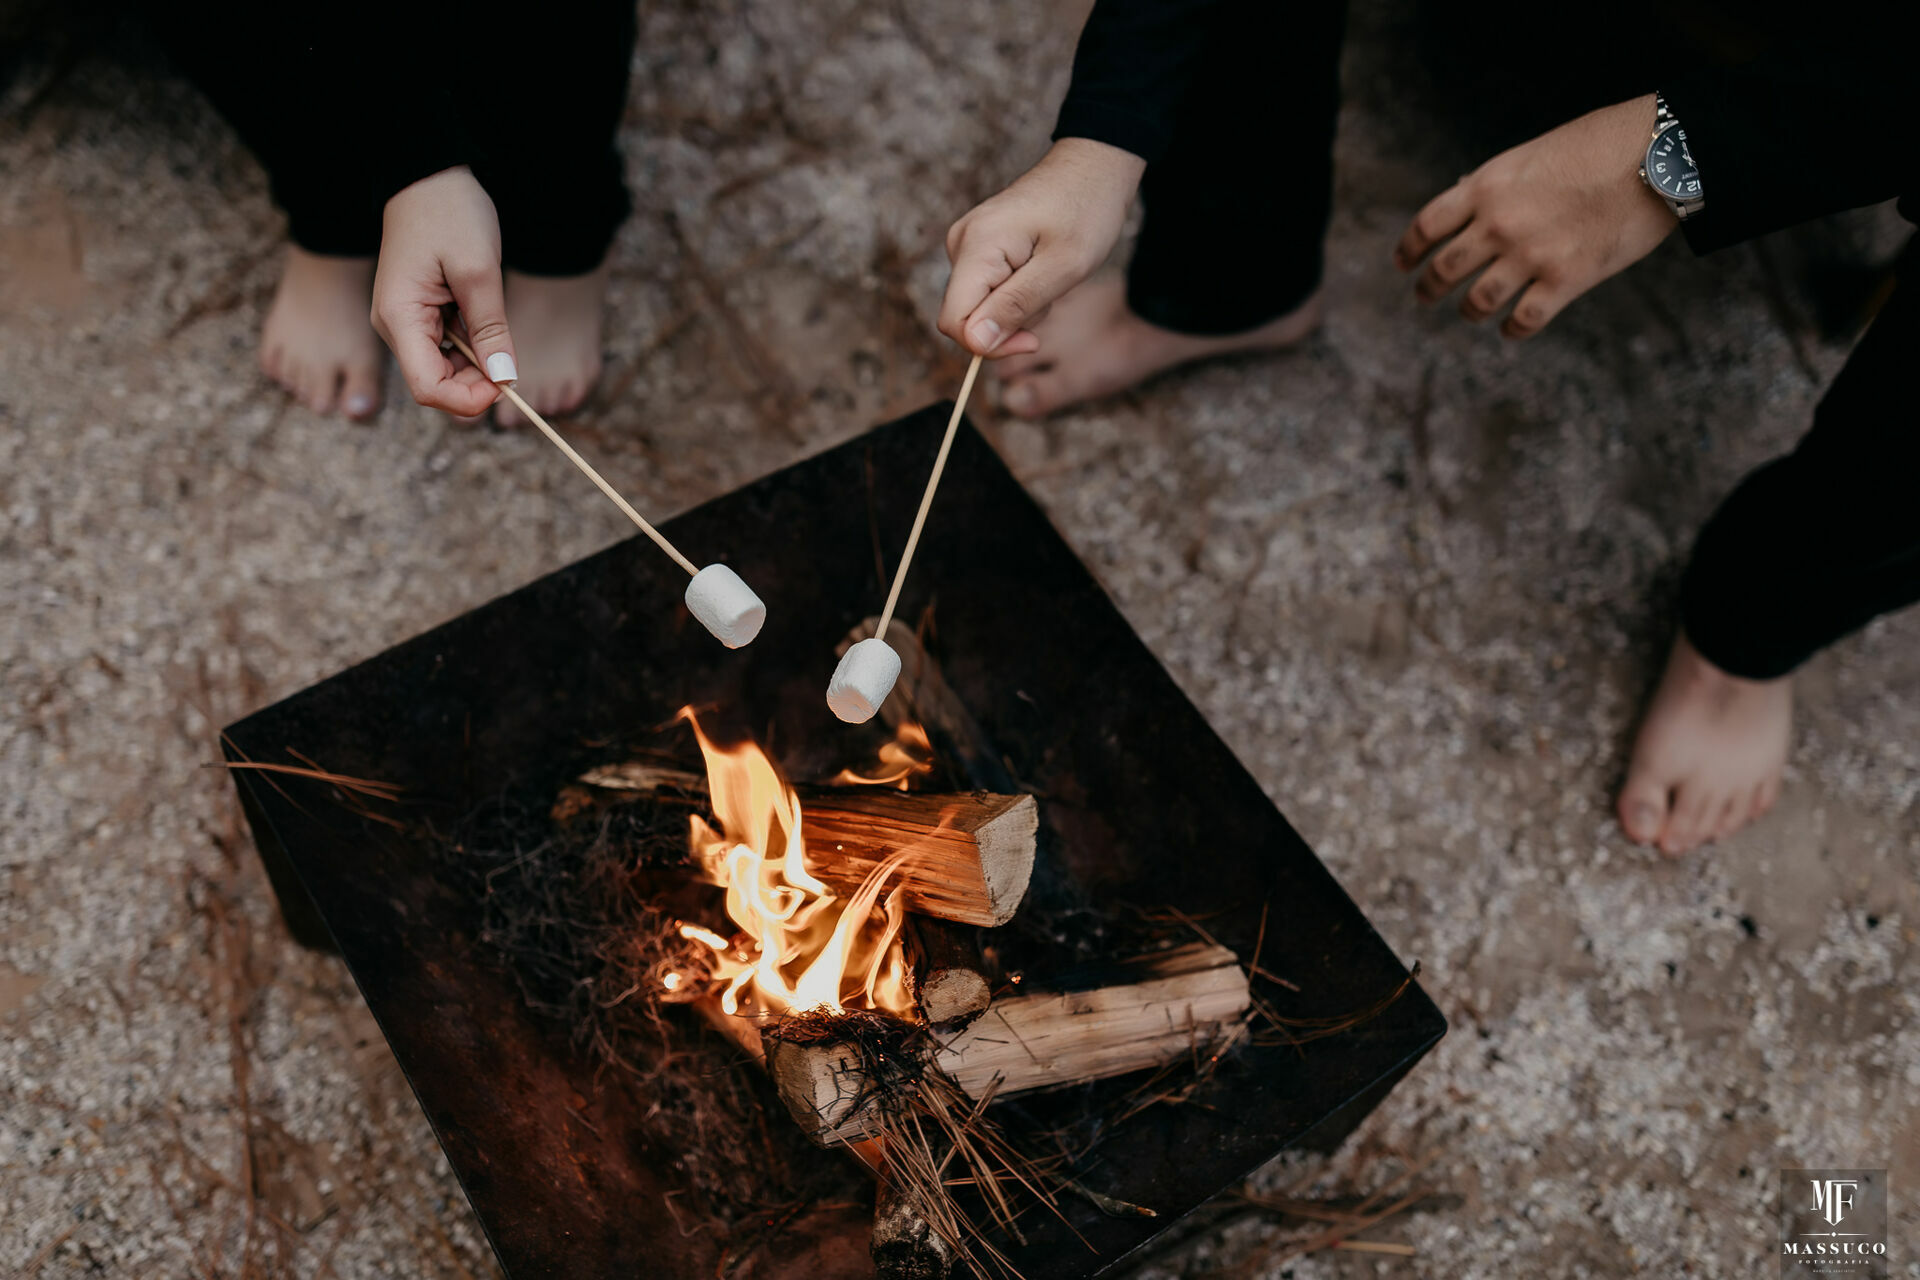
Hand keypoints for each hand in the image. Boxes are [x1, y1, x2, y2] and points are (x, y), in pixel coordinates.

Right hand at [371, 167, 515, 416]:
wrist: (428, 175)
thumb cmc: (451, 213)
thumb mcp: (479, 270)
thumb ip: (491, 328)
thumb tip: (505, 378)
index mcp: (400, 318)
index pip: (428, 388)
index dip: (469, 399)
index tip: (507, 383)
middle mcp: (395, 327)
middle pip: (435, 384)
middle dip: (476, 384)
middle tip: (511, 359)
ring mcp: (404, 321)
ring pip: (443, 370)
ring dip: (476, 366)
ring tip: (496, 329)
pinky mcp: (418, 314)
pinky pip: (444, 348)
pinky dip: (471, 347)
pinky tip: (484, 321)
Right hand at [939, 138, 1145, 356]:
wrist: (1092, 165)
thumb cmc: (1086, 210)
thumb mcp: (1062, 267)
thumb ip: (1017, 306)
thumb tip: (976, 342)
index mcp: (977, 246)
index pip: (955, 322)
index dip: (990, 344)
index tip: (1034, 340)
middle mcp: (961, 243)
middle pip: (967, 316)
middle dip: (1010, 322)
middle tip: (1051, 293)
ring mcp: (967, 243)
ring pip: (981, 306)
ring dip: (1018, 307)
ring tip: (1050, 275)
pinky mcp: (979, 246)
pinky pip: (988, 289)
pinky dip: (1017, 292)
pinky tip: (1040, 268)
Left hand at [1394, 95, 1677, 337]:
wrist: (1659, 154)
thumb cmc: (1600, 144)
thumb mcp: (1532, 153)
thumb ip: (1497, 182)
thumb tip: (1465, 196)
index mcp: (1487, 187)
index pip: (1427, 226)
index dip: (1409, 250)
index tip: (1403, 264)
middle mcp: (1500, 224)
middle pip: (1444, 269)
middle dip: (1429, 288)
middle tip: (1424, 296)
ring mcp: (1531, 255)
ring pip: (1478, 301)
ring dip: (1468, 311)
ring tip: (1468, 313)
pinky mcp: (1566, 281)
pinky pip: (1524, 320)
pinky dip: (1512, 330)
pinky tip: (1511, 330)